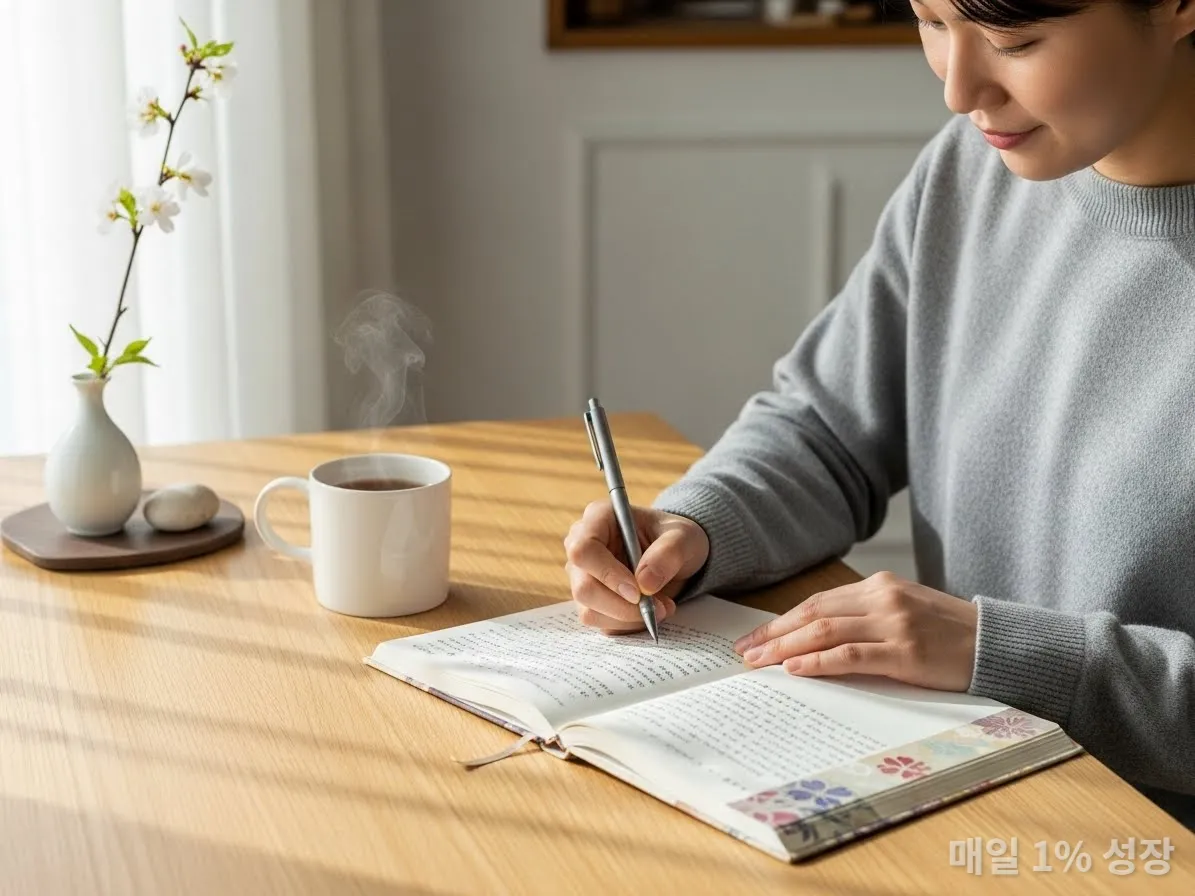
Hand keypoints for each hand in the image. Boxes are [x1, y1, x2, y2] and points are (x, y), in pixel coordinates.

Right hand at [564, 501, 709, 633]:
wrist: (677, 557)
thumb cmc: (675, 538)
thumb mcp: (684, 537)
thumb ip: (668, 554)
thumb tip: (644, 583)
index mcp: (598, 519)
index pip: (583, 550)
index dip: (607, 574)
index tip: (638, 591)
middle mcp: (582, 547)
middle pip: (584, 588)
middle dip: (622, 606)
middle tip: (657, 607)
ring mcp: (583, 576)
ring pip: (590, 611)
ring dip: (629, 618)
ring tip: (661, 607)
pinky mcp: (592, 601)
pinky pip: (602, 624)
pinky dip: (629, 625)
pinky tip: (650, 612)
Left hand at [733, 571, 977, 691]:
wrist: (997, 645)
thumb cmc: (949, 635)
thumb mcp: (905, 613)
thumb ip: (865, 618)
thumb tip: (812, 639)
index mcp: (880, 586)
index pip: (818, 602)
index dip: (781, 621)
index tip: (754, 638)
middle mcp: (883, 598)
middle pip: (814, 614)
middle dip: (774, 634)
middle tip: (744, 652)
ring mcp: (895, 624)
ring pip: (825, 632)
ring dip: (786, 649)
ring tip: (759, 663)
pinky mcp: (906, 652)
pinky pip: (851, 655)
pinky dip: (819, 662)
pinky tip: (796, 670)